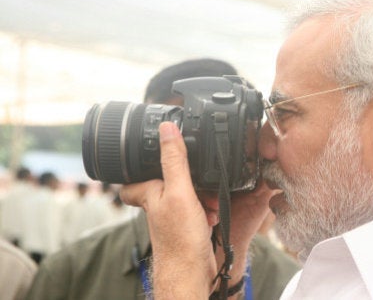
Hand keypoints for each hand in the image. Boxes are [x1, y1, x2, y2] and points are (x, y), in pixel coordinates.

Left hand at [121, 122, 215, 298]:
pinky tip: (212, 215)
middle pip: (171, 177)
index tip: (156, 149)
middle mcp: (157, 201)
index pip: (134, 171)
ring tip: (206, 203)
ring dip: (203, 194)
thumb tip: (167, 129)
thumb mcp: (180, 191)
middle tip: (199, 184)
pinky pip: (199, 206)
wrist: (192, 271)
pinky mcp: (186, 223)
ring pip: (188, 191)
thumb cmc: (179, 238)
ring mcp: (172, 213)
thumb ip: (174, 160)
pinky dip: (207, 208)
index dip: (143, 159)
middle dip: (192, 178)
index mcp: (148, 191)